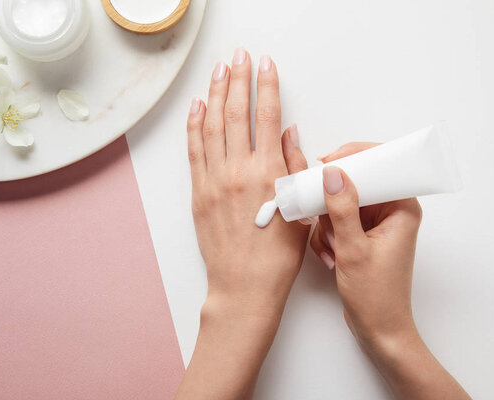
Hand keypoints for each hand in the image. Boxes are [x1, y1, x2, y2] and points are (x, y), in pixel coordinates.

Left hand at [176, 49, 308, 399]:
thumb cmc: (277, 256)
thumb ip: (295, 167)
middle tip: (239, 57)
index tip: (266, 65)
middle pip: (236, 113)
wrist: (245, 287)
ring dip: (215, 94)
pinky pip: (194, 151)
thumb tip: (289, 133)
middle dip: (238, 79)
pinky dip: (194, 126)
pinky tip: (196, 107)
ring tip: (218, 71)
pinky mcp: (198, 193)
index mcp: (268, 174)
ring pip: (212, 126)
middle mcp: (238, 171)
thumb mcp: (299, 210)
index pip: (267, 116)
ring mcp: (214, 181)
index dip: (267, 86)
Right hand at [311, 142, 421, 346]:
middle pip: (354, 183)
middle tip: (327, 224)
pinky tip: (331, 259)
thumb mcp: (354, 249)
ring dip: (327, 226)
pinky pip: (335, 221)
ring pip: (339, 203)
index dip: (352, 158)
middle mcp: (390, 211)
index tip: (325, 164)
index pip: (380, 165)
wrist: (377, 328)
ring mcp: (374, 223)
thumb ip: (342, 209)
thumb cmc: (376, 295)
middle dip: (332, 205)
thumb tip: (332, 173)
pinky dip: (327, 237)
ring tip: (334, 251)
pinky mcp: (360, 235)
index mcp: (402, 208)